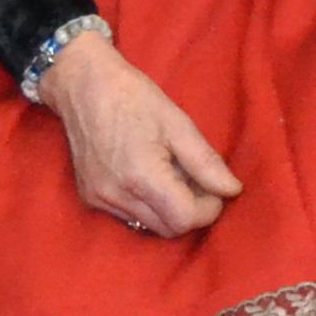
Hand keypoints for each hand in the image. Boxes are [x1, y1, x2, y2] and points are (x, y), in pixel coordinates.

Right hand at [47, 34, 240, 235]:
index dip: (208, 208)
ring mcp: (100, 200)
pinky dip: (147, 206)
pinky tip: (149, 178)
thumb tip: (232, 190)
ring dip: (169, 210)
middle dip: (191, 210)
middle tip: (195, 179)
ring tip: (171, 175)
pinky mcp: (90, 199)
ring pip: (150, 226)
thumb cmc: (134, 97)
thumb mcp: (178, 123)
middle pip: (168, 229)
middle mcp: (116, 196)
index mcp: (141, 175)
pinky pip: (130, 218)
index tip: (215, 188)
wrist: (83, 86)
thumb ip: (206, 162)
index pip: (184, 219)